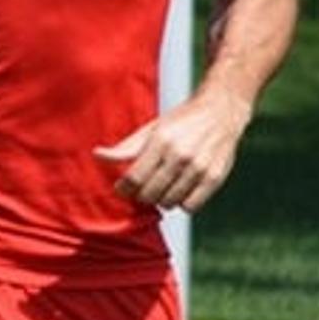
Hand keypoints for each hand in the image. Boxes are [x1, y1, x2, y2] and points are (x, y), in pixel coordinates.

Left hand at [94, 87, 251, 210]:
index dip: (123, 188)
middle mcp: (180, 156)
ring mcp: (199, 168)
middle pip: (150, 194)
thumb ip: (126, 147)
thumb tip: (97, 155)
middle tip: (141, 188)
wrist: (221, 112)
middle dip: (140, 195)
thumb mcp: (151, 129)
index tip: (121, 188)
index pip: (134, 178)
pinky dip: (182, 203)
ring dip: (161, 199)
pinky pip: (190, 206)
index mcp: (160, 141)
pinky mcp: (214, 178)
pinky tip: (180, 190)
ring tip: (162, 186)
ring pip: (169, 203)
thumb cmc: (180, 122)